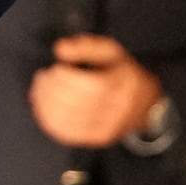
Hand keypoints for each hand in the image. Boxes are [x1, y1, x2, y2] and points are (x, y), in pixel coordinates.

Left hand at [29, 34, 161, 147]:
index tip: (53, 68)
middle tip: (41, 80)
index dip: (64, 77)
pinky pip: (70, 135)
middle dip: (51, 91)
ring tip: (38, 93)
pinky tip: (43, 111)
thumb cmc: (123, 72)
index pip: (87, 84)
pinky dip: (51, 123)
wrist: (146, 103)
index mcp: (119, 82)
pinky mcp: (100, 138)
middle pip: (76, 103)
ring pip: (70, 120)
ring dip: (46, 106)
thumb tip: (59, 49)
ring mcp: (109, 126)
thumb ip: (84, 46)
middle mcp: (116, 108)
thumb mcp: (109, 51)